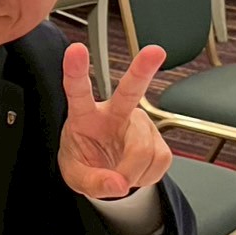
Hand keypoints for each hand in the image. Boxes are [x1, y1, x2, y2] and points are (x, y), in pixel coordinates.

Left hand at [58, 43, 171, 198]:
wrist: (106, 173)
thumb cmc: (85, 163)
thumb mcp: (76, 177)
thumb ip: (93, 182)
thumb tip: (119, 184)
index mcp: (84, 115)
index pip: (77, 90)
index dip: (75, 70)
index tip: (76, 50)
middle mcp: (114, 112)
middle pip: (129, 90)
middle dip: (142, 69)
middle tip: (155, 51)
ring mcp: (139, 122)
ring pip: (143, 149)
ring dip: (133, 172)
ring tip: (120, 174)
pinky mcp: (159, 137)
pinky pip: (159, 160)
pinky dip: (147, 175)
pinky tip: (136, 170)